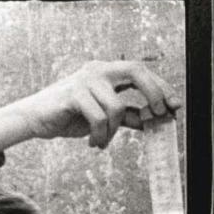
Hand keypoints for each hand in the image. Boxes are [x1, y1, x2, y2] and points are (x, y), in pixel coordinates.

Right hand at [0, 60, 180, 150]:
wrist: (37, 119)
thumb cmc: (72, 116)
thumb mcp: (105, 116)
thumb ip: (128, 115)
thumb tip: (153, 121)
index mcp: (108, 72)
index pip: (141, 72)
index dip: (161, 87)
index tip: (175, 106)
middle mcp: (98, 70)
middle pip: (135, 71)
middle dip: (152, 94)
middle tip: (157, 117)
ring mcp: (85, 79)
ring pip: (116, 107)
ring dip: (113, 132)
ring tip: (102, 142)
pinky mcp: (73, 93)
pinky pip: (99, 118)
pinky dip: (100, 136)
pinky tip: (93, 143)